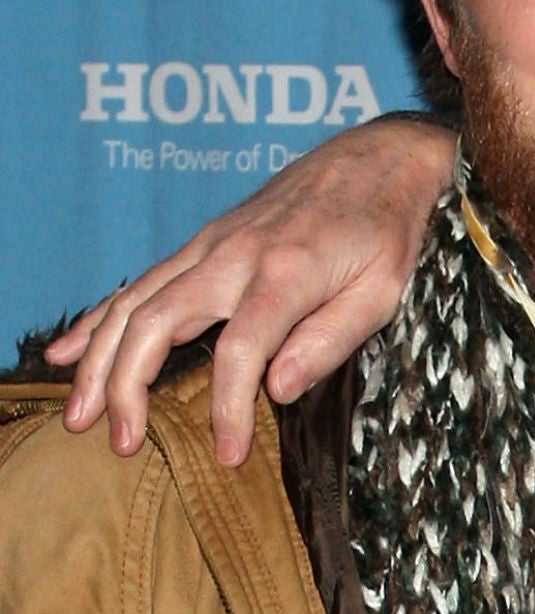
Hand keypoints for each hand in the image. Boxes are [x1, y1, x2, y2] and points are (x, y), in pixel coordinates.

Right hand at [46, 115, 456, 464]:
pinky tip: (66, 351)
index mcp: (287, 271)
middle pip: (158, 323)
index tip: (228, 454)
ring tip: (80, 416)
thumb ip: (330, 339)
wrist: (378, 159)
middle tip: (123, 445)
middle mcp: (235, 255)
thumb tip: (276, 391)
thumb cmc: (388, 228)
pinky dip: (99, 317)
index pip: (239, 350)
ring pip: (134, 303)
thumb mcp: (383, 289)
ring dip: (98, 361)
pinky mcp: (204, 242)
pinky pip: (139, 282)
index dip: (226, 407)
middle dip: (129, 388)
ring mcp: (212, 245)